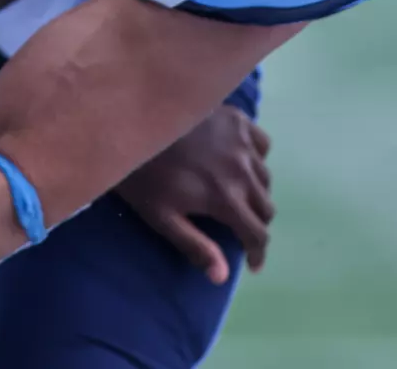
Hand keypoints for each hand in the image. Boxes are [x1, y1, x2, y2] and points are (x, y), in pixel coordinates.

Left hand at [114, 104, 273, 284]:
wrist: (130, 125)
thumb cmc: (141, 175)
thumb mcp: (162, 217)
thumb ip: (195, 246)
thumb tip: (222, 278)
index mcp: (225, 197)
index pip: (257, 234)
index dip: (257, 253)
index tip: (252, 264)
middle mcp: (242, 170)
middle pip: (266, 207)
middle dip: (255, 224)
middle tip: (240, 229)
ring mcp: (241, 141)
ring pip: (265, 177)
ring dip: (256, 192)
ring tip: (239, 197)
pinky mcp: (236, 119)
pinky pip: (261, 144)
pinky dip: (256, 158)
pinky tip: (240, 162)